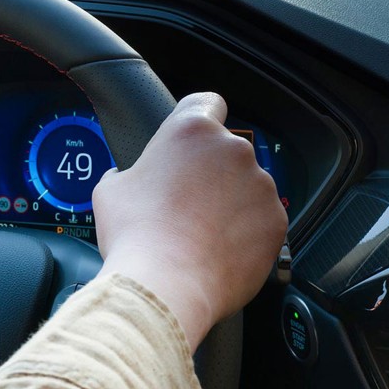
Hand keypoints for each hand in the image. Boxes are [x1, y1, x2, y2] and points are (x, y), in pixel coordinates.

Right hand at [93, 93, 286, 348]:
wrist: (166, 285)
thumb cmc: (136, 234)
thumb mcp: (112, 190)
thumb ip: (128, 172)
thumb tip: (126, 178)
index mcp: (192, 131)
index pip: (208, 103)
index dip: (201, 119)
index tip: (195, 141)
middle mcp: (233, 149)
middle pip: (226, 152)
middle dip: (212, 172)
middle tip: (188, 203)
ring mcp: (260, 184)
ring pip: (247, 186)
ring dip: (232, 202)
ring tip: (203, 233)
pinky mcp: (276, 219)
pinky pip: (263, 219)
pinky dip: (248, 231)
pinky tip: (221, 250)